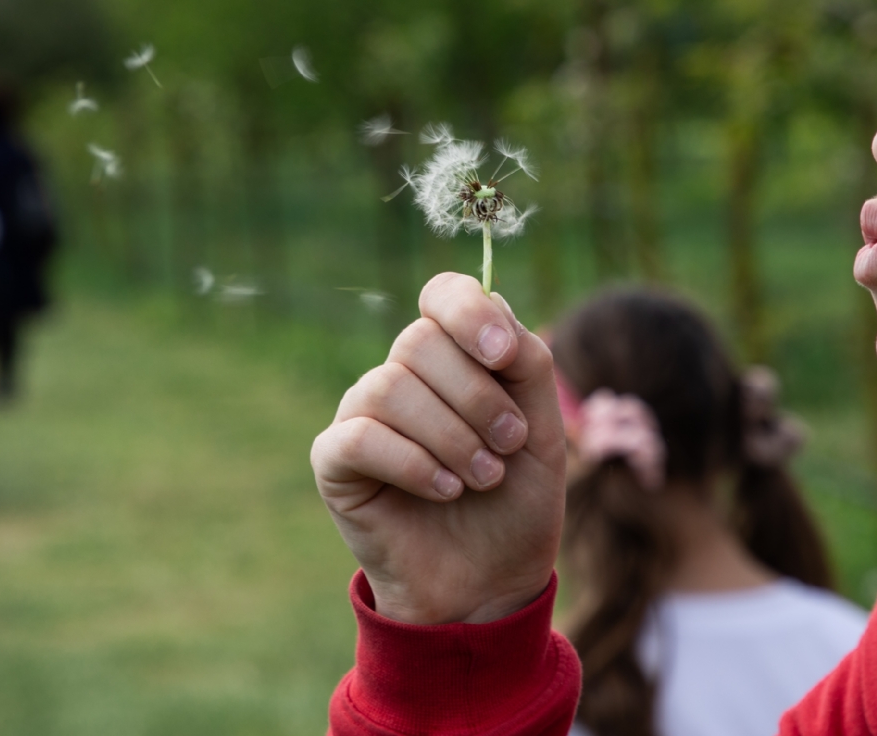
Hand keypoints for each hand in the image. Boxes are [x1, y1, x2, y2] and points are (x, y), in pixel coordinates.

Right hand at [311, 273, 566, 624]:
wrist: (490, 582)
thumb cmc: (514, 502)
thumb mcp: (542, 429)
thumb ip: (528, 364)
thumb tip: (494, 307)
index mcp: (452, 357)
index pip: (443, 294)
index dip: (469, 313)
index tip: (504, 356)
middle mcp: (402, 375)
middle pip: (419, 341)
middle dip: (476, 397)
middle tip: (507, 445)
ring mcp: (363, 415)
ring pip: (390, 387)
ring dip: (451, 436)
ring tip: (482, 478)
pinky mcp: (335, 460)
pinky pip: (360, 437)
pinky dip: (413, 464)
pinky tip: (445, 491)